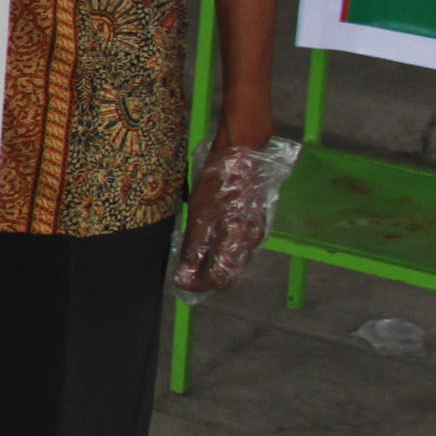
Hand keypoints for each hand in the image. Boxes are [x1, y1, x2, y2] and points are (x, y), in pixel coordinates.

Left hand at [173, 138, 296, 299]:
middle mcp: (252, 241)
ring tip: (190, 256)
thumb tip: (187, 273)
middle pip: (229, 274)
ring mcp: (255, 230)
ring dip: (212, 263)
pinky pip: (237, 245)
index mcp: (239, 241)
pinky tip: (206, 240)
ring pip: (234, 260)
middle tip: (183, 272)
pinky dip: (220, 249)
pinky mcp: (254, 220)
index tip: (180, 281)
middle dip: (205, 277)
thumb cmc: (222, 179)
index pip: (220, 279)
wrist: (243, 151)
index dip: (198, 284)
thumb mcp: (201, 213)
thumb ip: (196, 246)